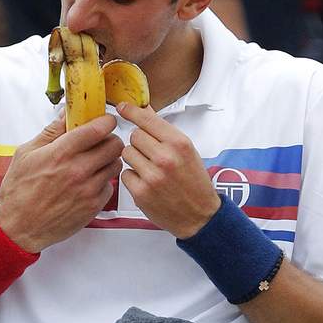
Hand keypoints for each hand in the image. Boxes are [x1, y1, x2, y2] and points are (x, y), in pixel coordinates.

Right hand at [0, 113, 123, 252]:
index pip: (98, 129)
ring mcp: (88, 190)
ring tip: (95, 162)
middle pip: (114, 145)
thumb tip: (66, 115)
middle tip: (100, 142)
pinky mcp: (93, 206)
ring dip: (108, 160)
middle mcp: (78, 170)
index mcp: (61, 153)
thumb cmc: (19, 191)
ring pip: (116, 164)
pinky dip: (103, 181)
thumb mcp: (26, 153)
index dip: (106, 121)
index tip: (105, 121)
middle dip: (109, 139)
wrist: (18, 227)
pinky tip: (89, 182)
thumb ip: (50, 132)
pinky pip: (110, 186)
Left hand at [116, 102, 220, 238]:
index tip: (122, 107)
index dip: (132, 111)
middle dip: (140, 142)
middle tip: (151, 154)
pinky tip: (146, 183)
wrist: (200, 215)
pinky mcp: (141, 193)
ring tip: (150, 169)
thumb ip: (163, 130)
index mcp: (179, 143)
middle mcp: (166, 158)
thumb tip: (143, 108)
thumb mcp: (186, 150)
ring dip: (134, 159)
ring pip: (126, 153)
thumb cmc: (194, 181)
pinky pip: (124, 173)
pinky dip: (132, 177)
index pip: (147, 119)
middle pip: (134, 135)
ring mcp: (152, 176)